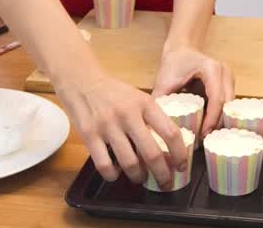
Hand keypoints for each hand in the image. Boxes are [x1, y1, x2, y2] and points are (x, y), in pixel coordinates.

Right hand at [57, 71, 187, 184]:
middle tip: (165, 182)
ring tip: (140, 177)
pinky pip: (104, 165)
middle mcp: (128, 115)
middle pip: (152, 153)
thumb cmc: (112, 91)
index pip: (170, 132)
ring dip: (138, 176)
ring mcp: (108, 126)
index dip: (179, 153)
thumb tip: (167, 143)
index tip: (181, 165)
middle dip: (162, 174)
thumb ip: (150, 117)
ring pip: (129, 163)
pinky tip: (115, 174)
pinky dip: (112, 175)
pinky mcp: (89, 135)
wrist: (81, 80)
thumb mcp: (137, 96)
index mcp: (145, 104)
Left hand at [152, 46, 234, 135]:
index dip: (211, 119)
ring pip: (230, 105)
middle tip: (204, 140)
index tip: (202, 135)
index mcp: (211, 69)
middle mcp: (225, 72)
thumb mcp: (164, 81)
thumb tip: (152, 126)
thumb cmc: (173, 63)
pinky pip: (227, 103)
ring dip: (219, 121)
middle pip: (227, 104)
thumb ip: (159, 101)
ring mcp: (229, 78)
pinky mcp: (228, 84)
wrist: (181, 48)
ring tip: (206, 137)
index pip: (217, 98)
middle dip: (217, 124)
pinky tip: (209, 128)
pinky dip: (219, 116)